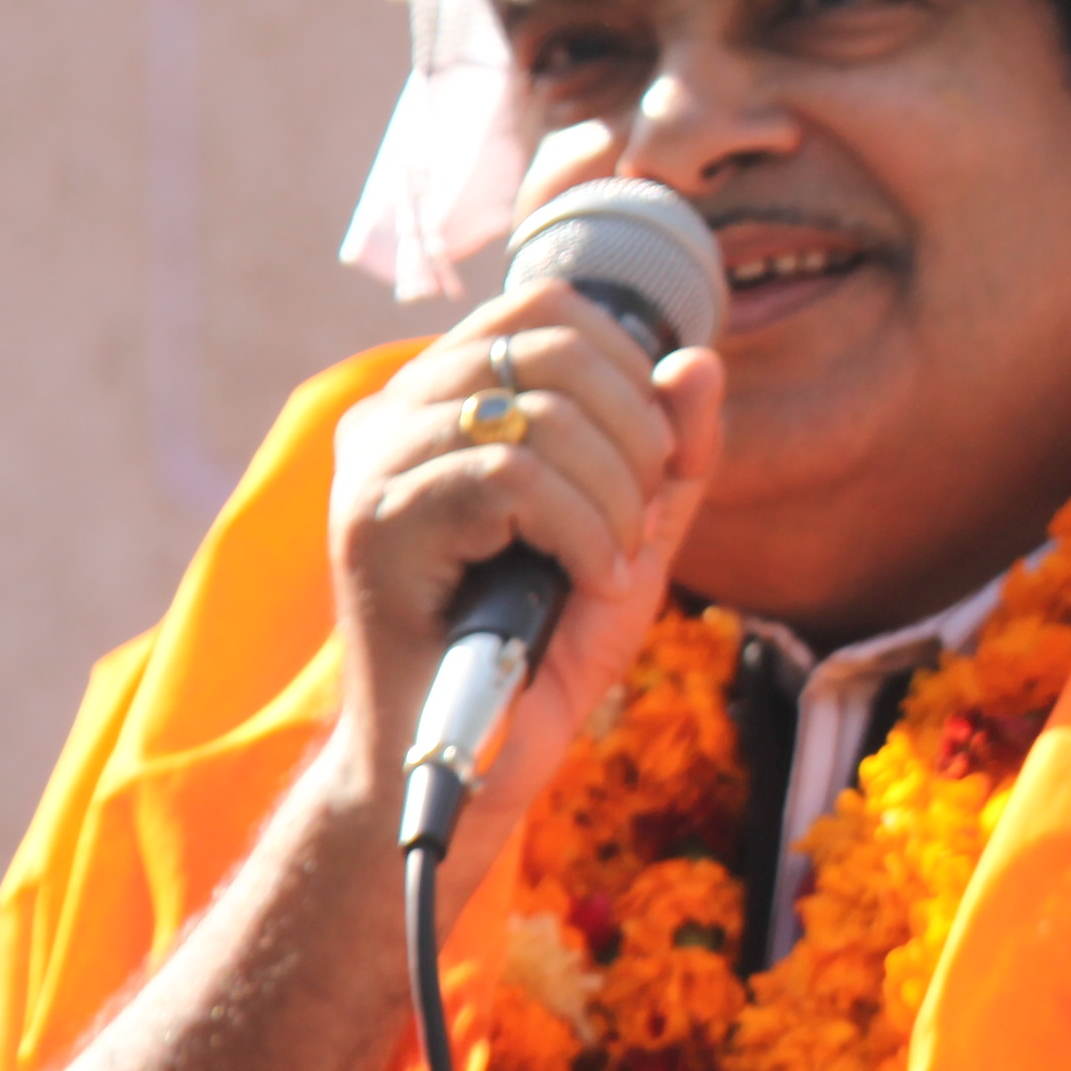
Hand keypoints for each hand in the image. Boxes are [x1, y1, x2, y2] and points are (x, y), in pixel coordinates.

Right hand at [323, 172, 724, 873]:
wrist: (471, 762)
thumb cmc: (542, 649)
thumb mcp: (633, 536)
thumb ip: (672, 453)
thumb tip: (698, 360)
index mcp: (442, 402)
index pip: (543, 307)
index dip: (627, 367)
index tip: (648, 462)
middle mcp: (392, 415)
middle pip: (548, 343)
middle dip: (634, 433)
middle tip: (637, 521)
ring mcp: (373, 466)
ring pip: (538, 412)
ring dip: (614, 494)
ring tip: (609, 565)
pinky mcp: (374, 524)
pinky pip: (513, 478)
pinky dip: (583, 530)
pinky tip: (586, 584)